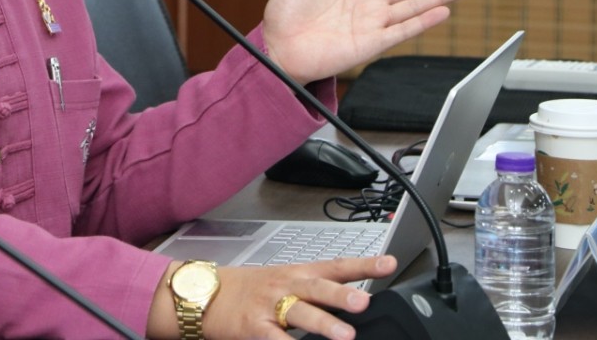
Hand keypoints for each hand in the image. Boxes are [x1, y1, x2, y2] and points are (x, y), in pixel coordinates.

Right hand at [206, 256, 396, 339]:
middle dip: (343, 294)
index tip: (389, 264)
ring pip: (300, 313)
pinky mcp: (253, 327)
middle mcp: (287, 286)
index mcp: (298, 273)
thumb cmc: (249, 289)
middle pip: (318, 288)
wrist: (206, 293)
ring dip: (324, 324)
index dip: (363, 265)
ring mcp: (270, 306)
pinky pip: (274, 339)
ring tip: (346, 336)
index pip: (336, 266)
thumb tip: (354, 300)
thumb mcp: (284, 282)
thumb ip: (316, 291)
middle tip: (365, 300)